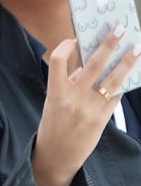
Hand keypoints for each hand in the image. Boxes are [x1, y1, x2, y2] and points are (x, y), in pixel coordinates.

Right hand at [31, 27, 140, 185]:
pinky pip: (115, 97)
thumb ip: (68, 83)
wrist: (58, 154)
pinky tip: (130, 75)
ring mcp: (89, 109)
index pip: (58, 60)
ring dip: (126, 63)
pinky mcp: (102, 119)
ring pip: (112, 80)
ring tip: (135, 50)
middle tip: (118, 30)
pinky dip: (122, 84)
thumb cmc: (54, 123)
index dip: (66, 46)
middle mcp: (73, 98)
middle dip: (107, 46)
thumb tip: (88, 66)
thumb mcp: (53, 101)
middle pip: (93, 65)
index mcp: (55, 91)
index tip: (75, 39)